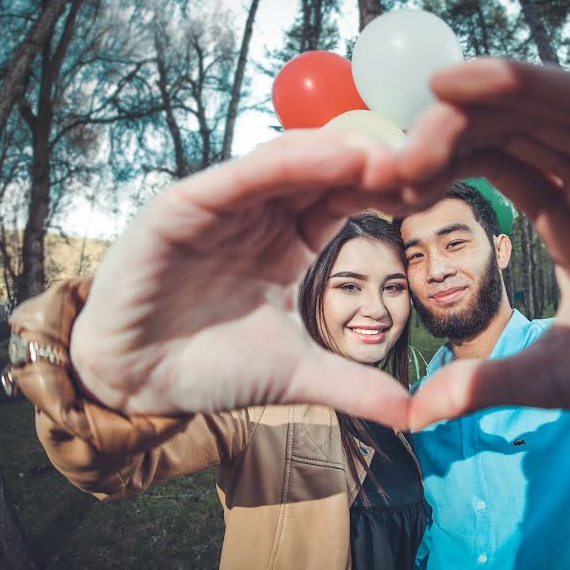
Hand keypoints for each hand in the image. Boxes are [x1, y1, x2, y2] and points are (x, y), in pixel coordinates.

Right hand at [70, 131, 411, 428]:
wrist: (138, 385)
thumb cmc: (210, 367)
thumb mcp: (296, 374)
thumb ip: (355, 386)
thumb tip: (417, 415)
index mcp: (287, 243)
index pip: (343, 201)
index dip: (385, 191)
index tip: (431, 187)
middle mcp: (257, 216)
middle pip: (321, 172)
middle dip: (368, 163)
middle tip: (420, 156)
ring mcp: (220, 208)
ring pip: (282, 164)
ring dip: (332, 154)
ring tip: (381, 154)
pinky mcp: (179, 209)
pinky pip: (234, 179)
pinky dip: (279, 166)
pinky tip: (324, 157)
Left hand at [399, 58, 569, 434]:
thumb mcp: (556, 374)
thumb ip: (489, 381)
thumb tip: (417, 414)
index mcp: (567, 217)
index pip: (494, 163)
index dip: (438, 163)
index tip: (383, 181)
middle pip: (511, 129)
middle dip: (449, 131)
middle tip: (392, 154)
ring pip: (547, 109)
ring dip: (486, 98)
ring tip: (430, 92)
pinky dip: (541, 88)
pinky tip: (483, 79)